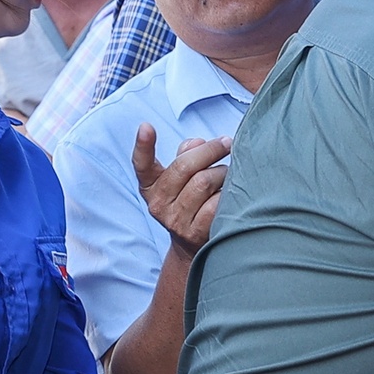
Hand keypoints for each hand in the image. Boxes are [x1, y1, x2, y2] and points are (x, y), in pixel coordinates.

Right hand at [132, 124, 229, 256]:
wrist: (193, 246)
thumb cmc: (193, 201)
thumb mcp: (182, 180)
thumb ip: (186, 156)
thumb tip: (197, 142)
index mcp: (151, 186)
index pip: (142, 164)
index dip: (143, 145)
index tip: (146, 127)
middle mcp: (158, 203)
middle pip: (184, 167)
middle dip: (211, 150)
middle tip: (227, 143)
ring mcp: (175, 220)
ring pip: (204, 182)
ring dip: (223, 173)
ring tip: (229, 175)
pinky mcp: (194, 233)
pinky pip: (216, 204)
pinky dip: (228, 194)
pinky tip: (231, 194)